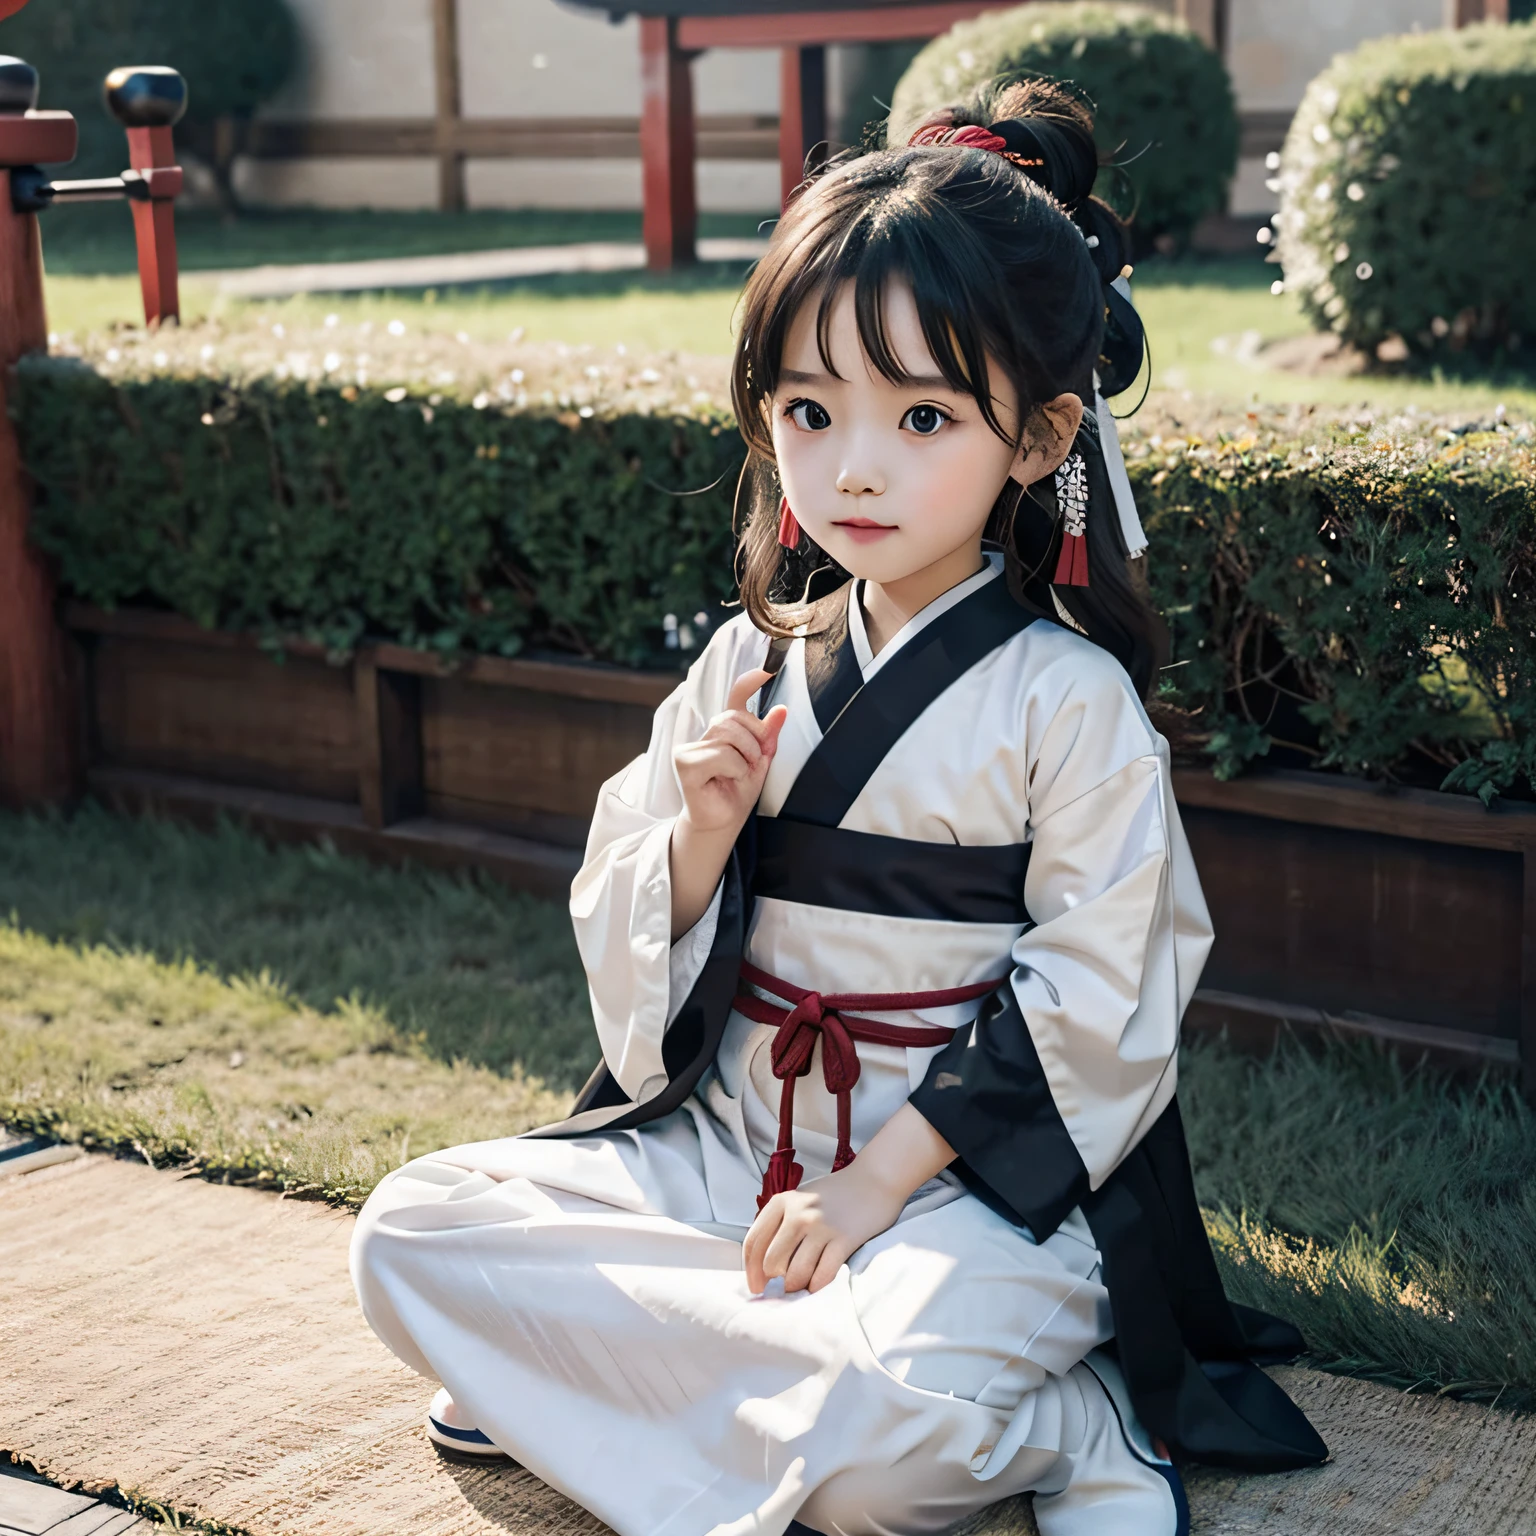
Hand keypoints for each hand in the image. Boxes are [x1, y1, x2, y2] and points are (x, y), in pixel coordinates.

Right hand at [672, 668, 787, 836]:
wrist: (722, 822)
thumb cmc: (736, 792)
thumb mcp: (760, 761)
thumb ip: (767, 736)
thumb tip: (781, 710)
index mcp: (722, 732)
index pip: (735, 698)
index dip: (749, 682)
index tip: (767, 670)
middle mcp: (703, 735)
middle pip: (733, 717)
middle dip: (752, 741)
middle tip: (751, 764)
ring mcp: (689, 747)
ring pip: (728, 735)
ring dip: (744, 757)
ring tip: (738, 775)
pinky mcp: (683, 762)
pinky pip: (721, 754)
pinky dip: (733, 768)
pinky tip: (724, 780)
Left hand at [743, 1159, 906, 1295]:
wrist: (875, 1179)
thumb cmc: (835, 1193)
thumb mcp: (800, 1199)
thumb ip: (781, 1223)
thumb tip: (764, 1264)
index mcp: (782, 1202)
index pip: (754, 1242)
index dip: (750, 1271)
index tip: (755, 1286)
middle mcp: (798, 1213)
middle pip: (772, 1262)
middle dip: (774, 1282)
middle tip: (782, 1290)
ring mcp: (821, 1226)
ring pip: (796, 1273)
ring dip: (796, 1287)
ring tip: (801, 1287)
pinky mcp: (844, 1239)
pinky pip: (823, 1275)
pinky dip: (817, 1286)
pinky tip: (817, 1285)